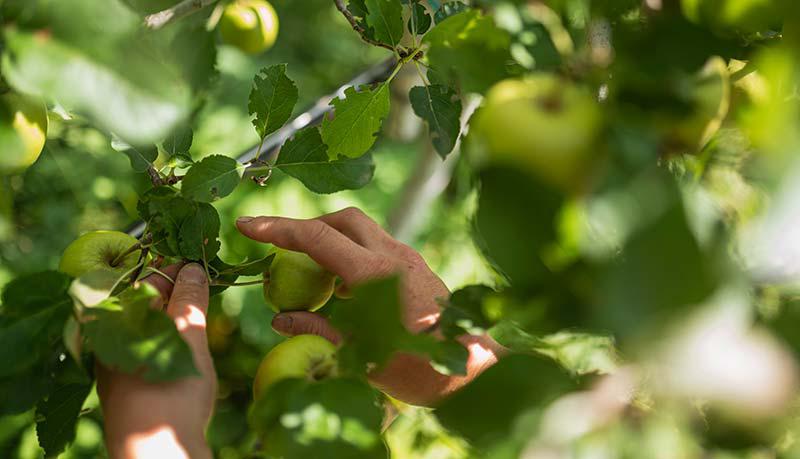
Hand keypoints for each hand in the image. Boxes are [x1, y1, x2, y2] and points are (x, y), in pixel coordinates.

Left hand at [97, 263, 215, 458]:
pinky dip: (168, 340)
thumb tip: (193, 268)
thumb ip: (189, 299)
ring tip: (203, 312)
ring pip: (147, 327)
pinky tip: (187, 347)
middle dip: (176, 291)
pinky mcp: (127, 385)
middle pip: (145, 303)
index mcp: (115, 321)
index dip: (175, 268)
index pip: (147, 278)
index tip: (202, 261)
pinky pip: (147, 349)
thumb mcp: (187, 336)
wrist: (156, 454)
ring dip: (174, 316)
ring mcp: (117, 364)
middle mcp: (109, 340)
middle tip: (208, 283)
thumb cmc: (171, 391)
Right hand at [236, 207, 504, 405]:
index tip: (247, 225)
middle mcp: (392, 256)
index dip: (277, 228)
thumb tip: (280, 319)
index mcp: (373, 274)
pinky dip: (351, 254)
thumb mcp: (360, 357)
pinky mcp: (416, 265)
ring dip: (331, 239)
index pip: (316, 237)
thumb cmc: (419, 369)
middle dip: (307, 227)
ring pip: (361, 229)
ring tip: (311, 272)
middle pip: (341, 219)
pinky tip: (343, 287)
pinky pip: (376, 245)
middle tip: (281, 249)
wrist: (473, 368)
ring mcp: (407, 257)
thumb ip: (318, 331)